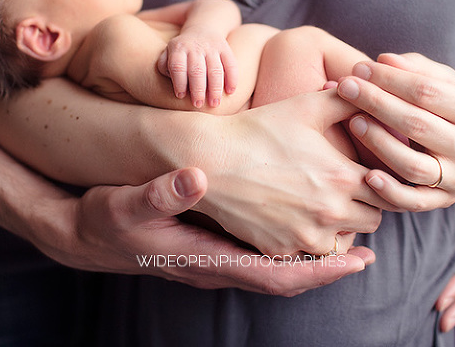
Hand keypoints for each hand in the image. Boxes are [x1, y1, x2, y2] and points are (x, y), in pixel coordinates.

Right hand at [36, 167, 374, 295]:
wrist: (85, 233)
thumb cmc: (107, 220)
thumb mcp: (126, 202)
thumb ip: (159, 192)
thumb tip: (195, 178)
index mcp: (207, 259)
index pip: (275, 276)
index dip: (319, 272)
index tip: (358, 263)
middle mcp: (217, 265)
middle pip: (286, 275)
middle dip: (328, 265)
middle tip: (370, 246)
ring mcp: (213, 258)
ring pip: (275, 265)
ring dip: (312, 253)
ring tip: (348, 230)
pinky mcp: (208, 244)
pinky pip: (258, 251)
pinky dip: (286, 243)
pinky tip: (299, 219)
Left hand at [158, 27, 238, 107]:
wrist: (202, 29)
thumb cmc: (181, 51)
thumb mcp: (167, 53)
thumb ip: (163, 65)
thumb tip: (169, 78)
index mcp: (178, 48)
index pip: (177, 66)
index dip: (179, 82)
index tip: (180, 96)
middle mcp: (195, 46)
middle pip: (197, 70)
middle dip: (198, 89)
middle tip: (198, 104)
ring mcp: (212, 47)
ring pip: (215, 69)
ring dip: (215, 89)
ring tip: (214, 103)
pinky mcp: (225, 48)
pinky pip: (231, 64)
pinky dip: (232, 79)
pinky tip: (230, 92)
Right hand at [193, 88, 392, 256]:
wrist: (210, 158)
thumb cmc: (259, 128)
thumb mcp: (306, 106)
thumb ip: (348, 100)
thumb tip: (374, 92)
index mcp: (342, 177)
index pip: (388, 191)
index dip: (380, 182)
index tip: (366, 173)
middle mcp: (330, 212)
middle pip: (372, 221)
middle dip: (366, 206)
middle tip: (346, 189)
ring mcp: (304, 236)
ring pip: (344, 242)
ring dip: (341, 227)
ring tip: (322, 204)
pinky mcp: (280, 250)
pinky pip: (310, 254)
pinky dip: (309, 239)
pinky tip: (296, 216)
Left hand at [339, 52, 454, 209]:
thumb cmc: (451, 107)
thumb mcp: (446, 82)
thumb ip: (416, 68)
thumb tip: (383, 60)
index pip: (427, 91)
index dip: (390, 78)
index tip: (358, 68)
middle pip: (417, 124)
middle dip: (376, 103)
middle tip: (345, 87)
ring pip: (413, 165)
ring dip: (379, 143)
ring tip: (353, 121)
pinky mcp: (442, 201)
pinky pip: (413, 201)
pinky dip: (389, 191)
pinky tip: (367, 175)